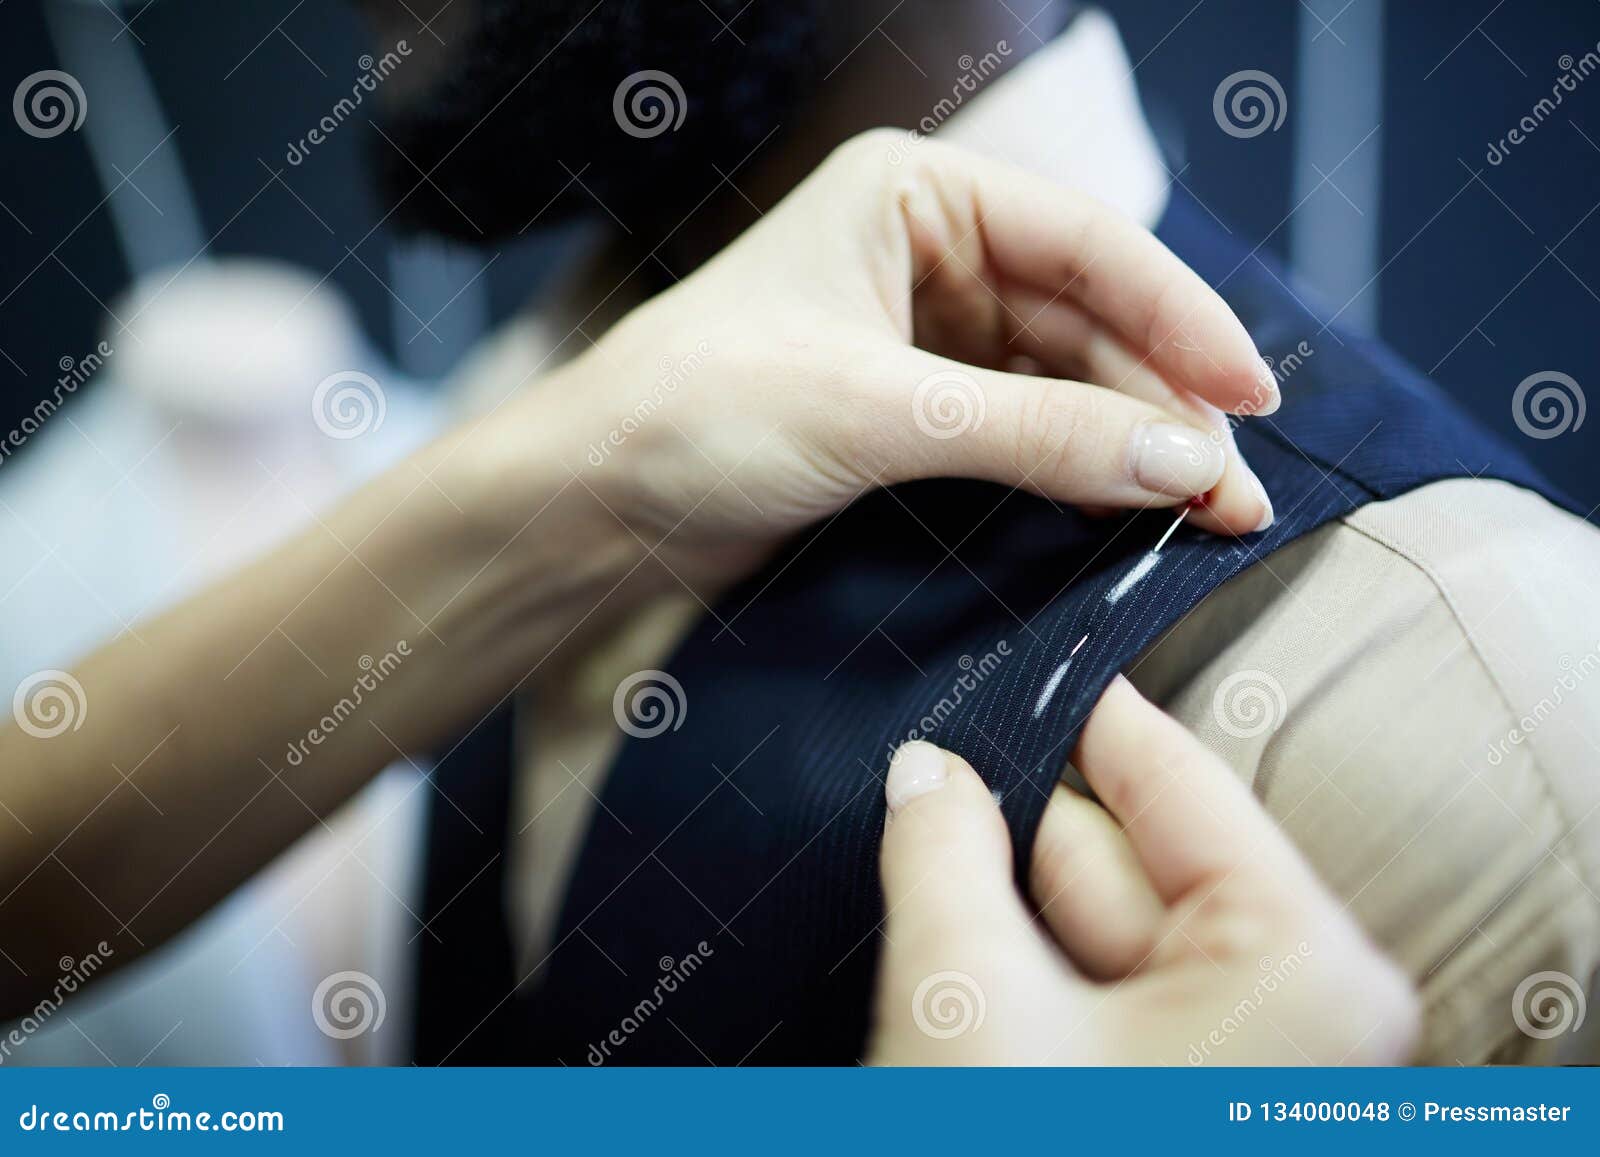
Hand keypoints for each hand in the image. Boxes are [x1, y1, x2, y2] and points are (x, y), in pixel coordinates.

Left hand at [500, 130, 1277, 596]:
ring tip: (1205, 508)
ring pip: (1062, 378)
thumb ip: (1038, 433)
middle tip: (1237, 484)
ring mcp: (919, 333)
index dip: (1181, 318)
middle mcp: (924, 252)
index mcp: (912, 196)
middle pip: (1085, 317)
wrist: (592, 504)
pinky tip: (1127, 504)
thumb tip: (1186, 463)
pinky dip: (1074, 467)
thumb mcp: (879, 412)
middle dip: (1163, 399)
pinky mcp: (908, 408)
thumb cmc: (696, 413)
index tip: (1251, 396)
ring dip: (1130, 442)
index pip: (1084, 245)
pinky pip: (1020, 427)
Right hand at [867, 677, 1418, 1064]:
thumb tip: (923, 769)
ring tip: (914, 849)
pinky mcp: (1182, 1108)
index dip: (1087, 718)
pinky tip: (945, 942)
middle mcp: (1299, 1017)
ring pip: (1105, 941)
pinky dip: (1022, 974)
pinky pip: (1101, 1009)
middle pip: (1133, 863)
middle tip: (924, 768)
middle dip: (1017, 823)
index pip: (1177, 783)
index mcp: (1301, 967)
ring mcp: (1242, 1073)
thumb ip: (943, 854)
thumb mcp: (966, 999)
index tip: (1027, 663)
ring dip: (1005, 903)